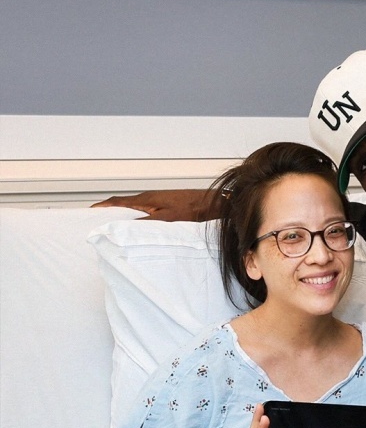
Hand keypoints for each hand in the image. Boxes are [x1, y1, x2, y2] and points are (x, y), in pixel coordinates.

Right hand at [91, 189, 219, 221]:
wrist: (214, 204)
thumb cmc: (194, 209)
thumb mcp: (168, 219)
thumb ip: (147, 223)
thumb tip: (126, 229)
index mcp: (145, 199)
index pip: (117, 202)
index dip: (102, 207)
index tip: (89, 212)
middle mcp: (149, 198)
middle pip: (123, 205)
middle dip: (109, 213)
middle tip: (97, 223)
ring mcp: (157, 202)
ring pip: (134, 210)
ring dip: (123, 217)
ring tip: (113, 228)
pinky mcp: (165, 206)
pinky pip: (144, 212)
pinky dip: (136, 219)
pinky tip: (138, 228)